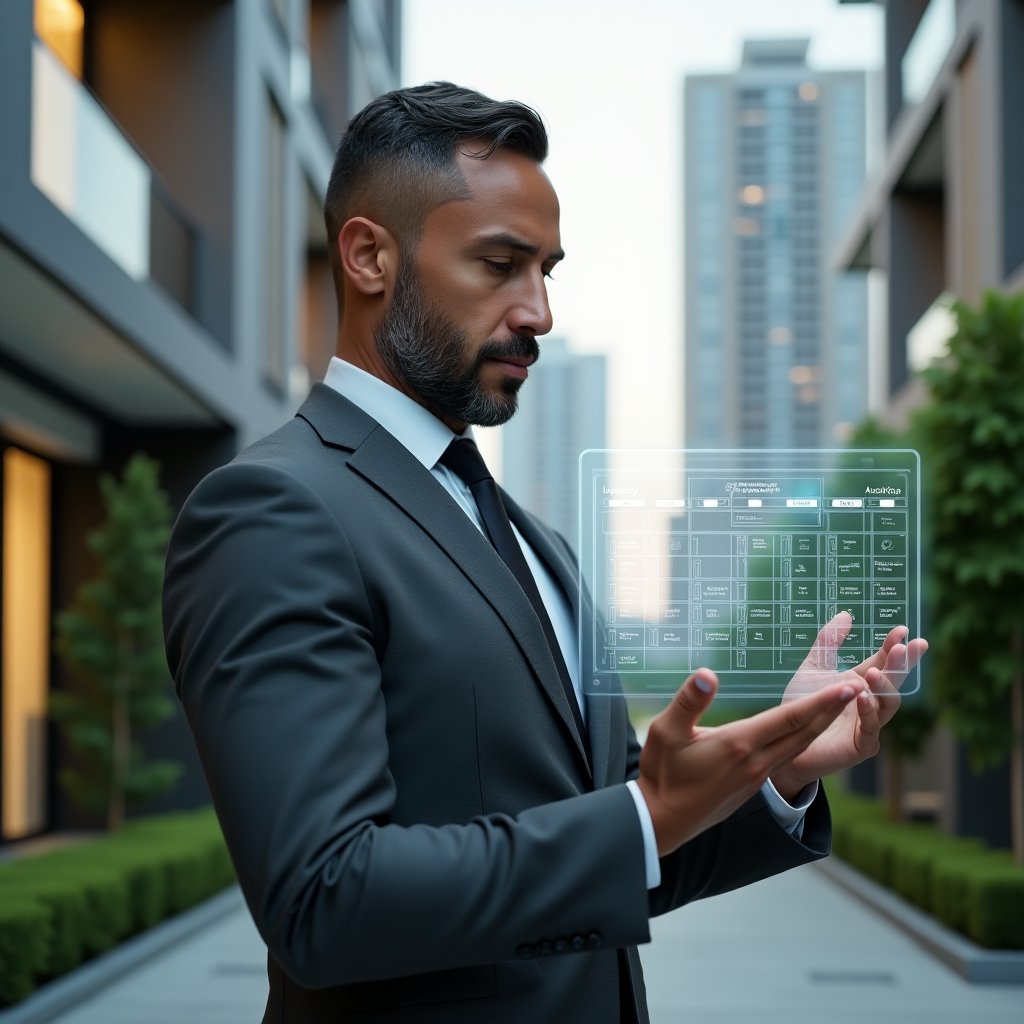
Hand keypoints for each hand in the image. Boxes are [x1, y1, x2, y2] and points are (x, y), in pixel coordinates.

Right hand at [636, 670, 858, 856]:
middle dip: (834, 709)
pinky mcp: (753, 785)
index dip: (821, 700)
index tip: (847, 684)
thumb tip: (707, 674)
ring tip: (842, 704)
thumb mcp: (665, 731)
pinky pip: (790, 757)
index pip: (790, 718)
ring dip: (823, 724)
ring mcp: (758, 777)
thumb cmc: (662, 773)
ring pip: (800, 747)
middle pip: (805, 732)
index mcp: (740, 745)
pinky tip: (806, 730)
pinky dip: (805, 739)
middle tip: (862, 686)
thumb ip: (689, 701)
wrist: (663, 821)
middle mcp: (757, 762)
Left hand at [769, 612, 928, 800]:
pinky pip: (871, 728)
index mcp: (862, 682)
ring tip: (875, 671)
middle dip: (902, 664)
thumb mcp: (813, 668)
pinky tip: (863, 697)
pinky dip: (869, 712)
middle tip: (906, 646)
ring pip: (888, 704)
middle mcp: (871, 702)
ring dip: (885, 687)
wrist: (784, 741)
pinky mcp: (862, 745)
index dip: (893, 647)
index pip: (884, 661)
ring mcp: (870, 724)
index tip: (902, 630)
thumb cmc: (802, 705)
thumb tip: (845, 614)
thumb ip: (828, 642)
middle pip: (894, 681)